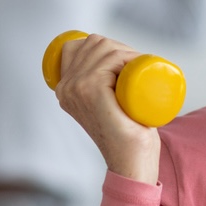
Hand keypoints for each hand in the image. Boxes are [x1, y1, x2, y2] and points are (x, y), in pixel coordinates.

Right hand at [56, 34, 161, 183]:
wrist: (131, 162)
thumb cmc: (126, 134)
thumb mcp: (108, 105)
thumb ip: (103, 92)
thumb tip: (117, 71)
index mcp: (64, 88)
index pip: (78, 45)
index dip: (107, 47)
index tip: (128, 63)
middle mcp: (65, 87)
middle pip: (93, 43)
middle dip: (120, 47)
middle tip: (139, 68)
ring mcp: (75, 88)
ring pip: (103, 47)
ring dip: (127, 52)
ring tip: (140, 71)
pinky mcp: (90, 90)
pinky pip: (110, 59)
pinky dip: (127, 57)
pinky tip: (136, 69)